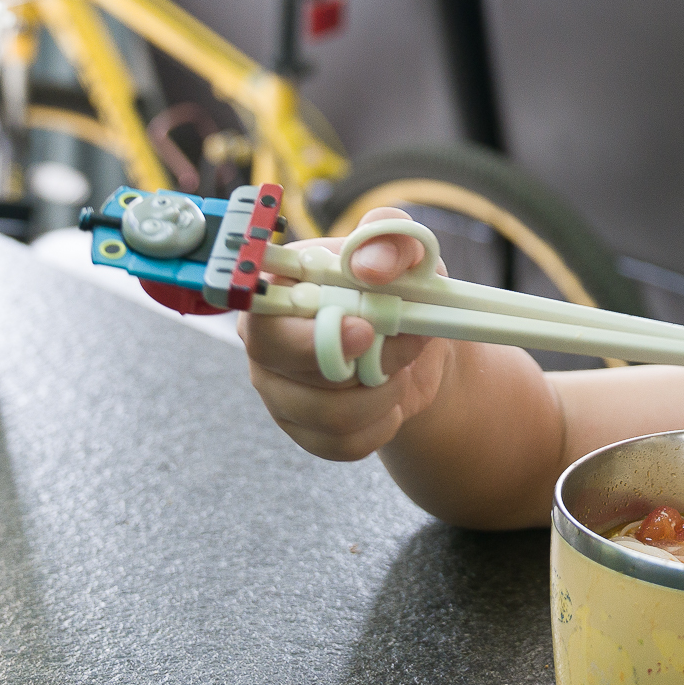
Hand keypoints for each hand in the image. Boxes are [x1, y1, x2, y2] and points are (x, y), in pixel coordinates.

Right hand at [239, 207, 453, 460]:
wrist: (420, 343)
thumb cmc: (402, 286)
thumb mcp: (408, 251)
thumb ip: (390, 240)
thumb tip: (370, 267)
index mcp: (280, 288)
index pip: (263, 315)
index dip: (311, 333)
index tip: (364, 331)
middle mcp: (267, 342)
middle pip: (288, 372)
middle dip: (358, 366)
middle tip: (398, 349)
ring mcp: (280, 390)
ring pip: (327, 414)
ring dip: (382, 393)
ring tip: (399, 368)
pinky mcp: (303, 429)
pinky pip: (341, 444)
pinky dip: (382, 424)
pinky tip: (390, 400)